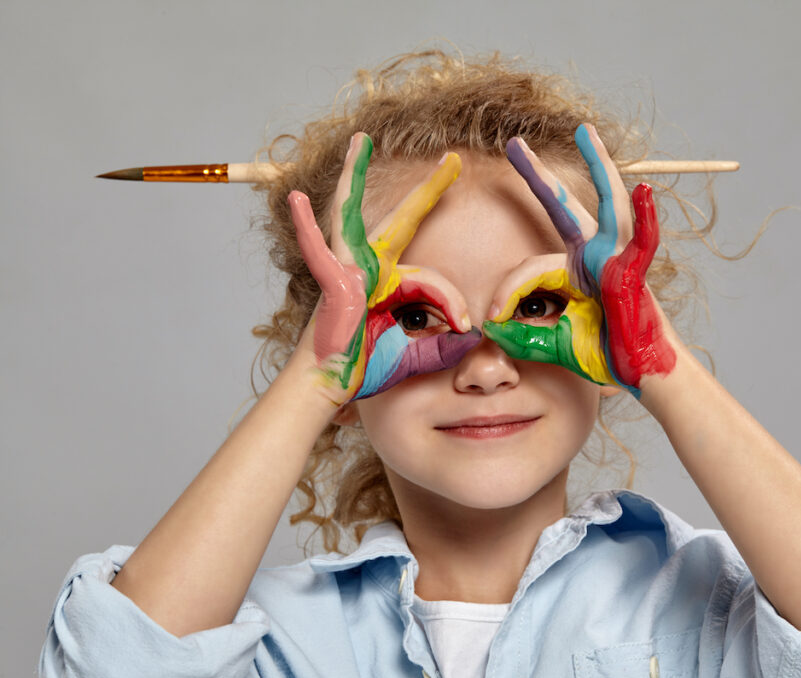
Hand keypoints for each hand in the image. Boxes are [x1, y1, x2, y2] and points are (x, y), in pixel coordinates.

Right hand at [289, 133, 480, 405]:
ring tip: (361, 140)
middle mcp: (371, 267)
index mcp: (391, 281)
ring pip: (354, 215)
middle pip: (403, 219)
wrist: (332, 386)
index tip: (466, 326)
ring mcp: (349, 269)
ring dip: (356, 175)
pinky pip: (320, 251)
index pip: (433, 279)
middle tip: (454, 158)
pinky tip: (298, 196)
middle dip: (429, 189)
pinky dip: (305, 225)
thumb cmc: (367, 369)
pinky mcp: (333, 282)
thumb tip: (474, 336)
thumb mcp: (418, 354)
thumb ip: (445, 346)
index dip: (452, 302)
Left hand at [482, 124, 675, 395]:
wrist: (638, 370)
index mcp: (573, 268)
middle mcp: (594, 254)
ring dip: (598, 166)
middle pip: (562, 207)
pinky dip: (646, 218)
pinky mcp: (634, 273)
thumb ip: (522, 336)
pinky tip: (643, 191)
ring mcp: (617, 258)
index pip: (529, 268)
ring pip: (606, 205)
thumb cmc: (602, 352)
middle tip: (514, 144)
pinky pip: (643, 243)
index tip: (492, 319)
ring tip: (585, 132)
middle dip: (536, 175)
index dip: (507, 292)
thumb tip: (490, 330)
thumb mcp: (551, 342)